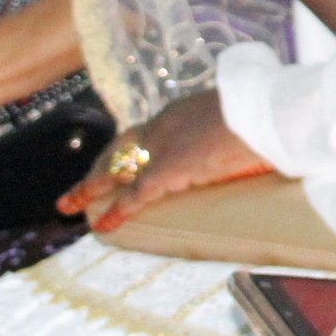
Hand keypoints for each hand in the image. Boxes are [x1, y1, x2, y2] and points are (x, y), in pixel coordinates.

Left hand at [59, 89, 270, 228]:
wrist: (263, 111)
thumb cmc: (264, 113)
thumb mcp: (241, 120)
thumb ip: (231, 132)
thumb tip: (247, 147)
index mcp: (181, 112)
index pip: (145, 132)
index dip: (129, 149)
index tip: (118, 160)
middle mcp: (163, 125)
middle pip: (119, 147)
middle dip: (98, 166)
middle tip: (82, 185)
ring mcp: (162, 146)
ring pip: (115, 168)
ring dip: (91, 186)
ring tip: (71, 204)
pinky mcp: (168, 169)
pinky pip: (135, 194)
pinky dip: (118, 210)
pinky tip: (104, 224)